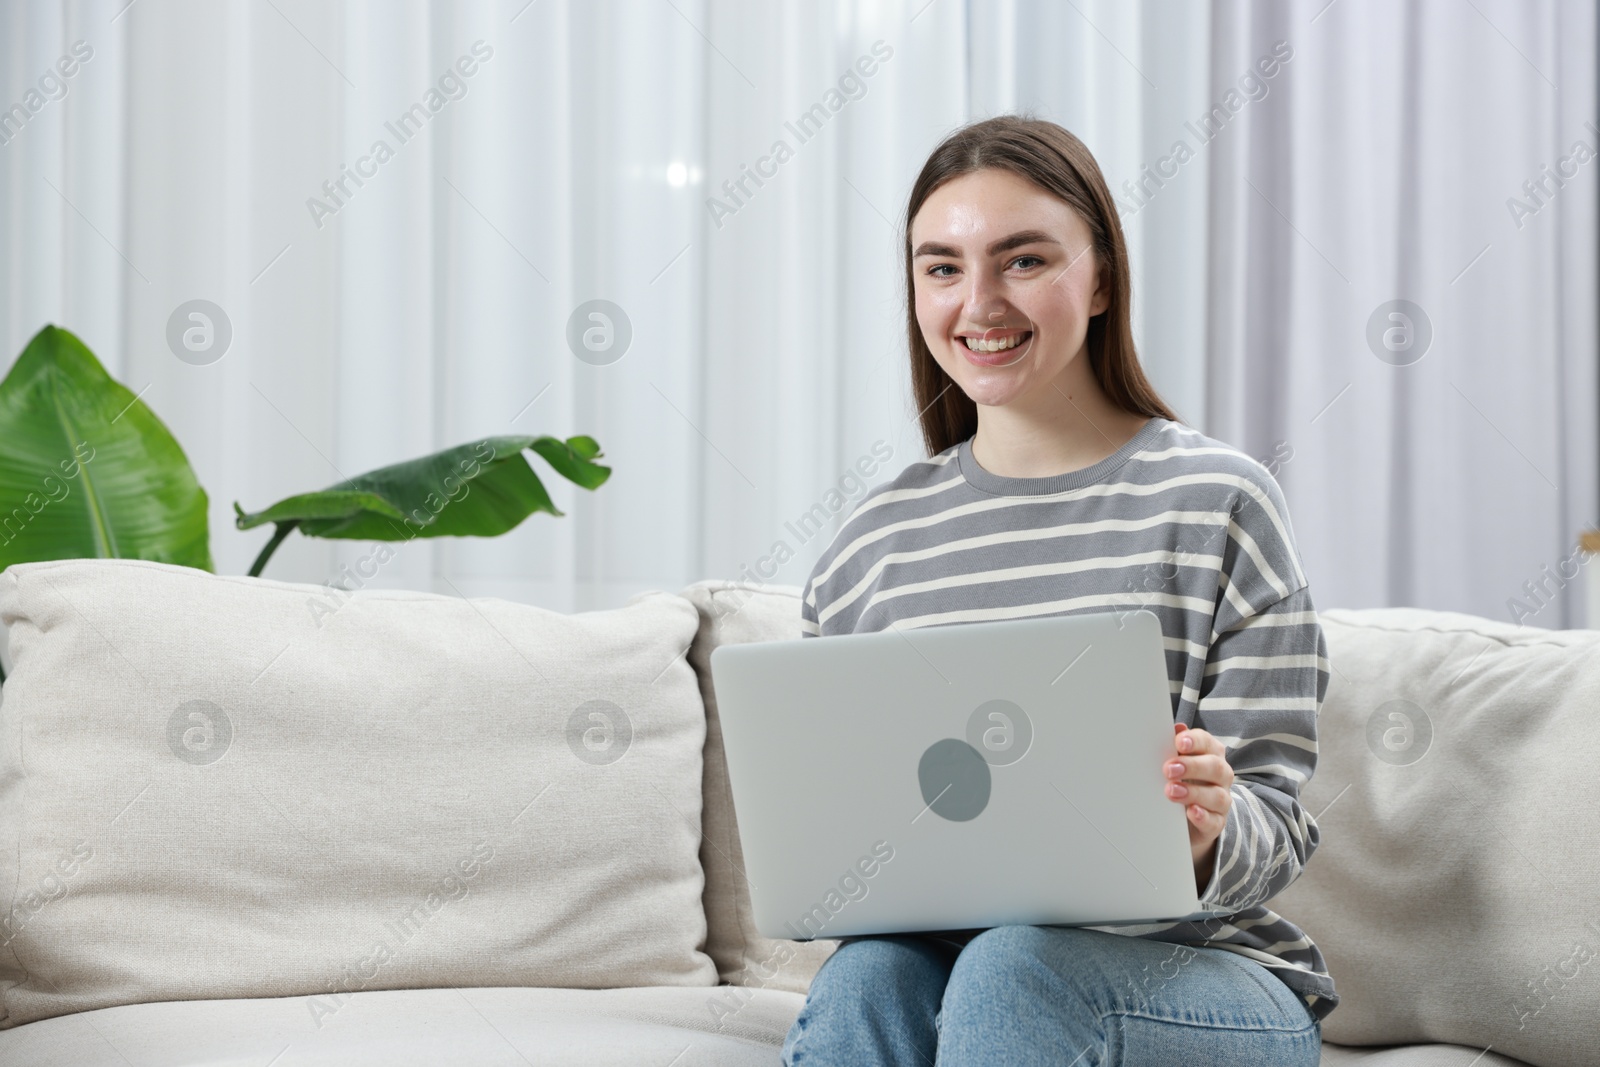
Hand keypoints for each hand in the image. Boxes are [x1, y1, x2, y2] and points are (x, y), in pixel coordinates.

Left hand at [1166, 723, 1233, 894]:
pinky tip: (1191, 812)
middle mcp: (1221, 776)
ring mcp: (1221, 800)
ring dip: (1193, 792)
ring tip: (1171, 791)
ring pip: (1217, 795)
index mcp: (1210, 755)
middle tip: (1168, 769)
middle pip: (1215, 767)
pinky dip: (1203, 816)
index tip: (1179, 742)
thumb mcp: (1175, 762)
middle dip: (1192, 766)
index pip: (1208, 743)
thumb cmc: (1180, 780)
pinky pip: (1214, 821)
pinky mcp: (1217, 823)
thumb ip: (1174, 746)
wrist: (1184, 818)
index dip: (1195, 741)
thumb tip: (1175, 727)